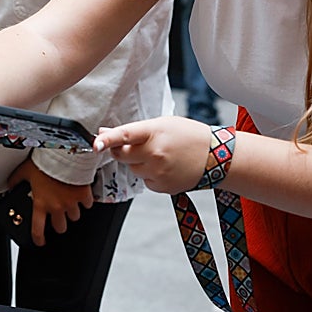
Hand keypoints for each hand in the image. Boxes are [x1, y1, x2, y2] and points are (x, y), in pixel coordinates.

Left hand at [8, 159, 91, 246]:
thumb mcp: (25, 171)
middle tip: (57, 216)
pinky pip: (87, 205)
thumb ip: (16, 180)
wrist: (64, 155)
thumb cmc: (45, 163)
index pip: (37, 230)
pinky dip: (84, 201)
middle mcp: (57, 207)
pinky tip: (80, 195)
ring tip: (68, 202)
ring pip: (74, 217)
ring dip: (71, 211)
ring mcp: (71, 203)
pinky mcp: (83, 196)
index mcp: (41, 204)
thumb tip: (10, 184)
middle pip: (60, 227)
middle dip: (59, 223)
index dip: (38, 239)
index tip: (40, 241)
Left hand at [93, 116, 213, 193]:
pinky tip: (167, 167)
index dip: (108, 140)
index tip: (95, 144)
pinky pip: (145, 181)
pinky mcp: (162, 187)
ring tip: (161, 155)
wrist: (216, 157)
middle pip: (122, 155)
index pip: (125, 135)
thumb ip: (132, 130)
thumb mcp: (162, 124)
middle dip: (121, 150)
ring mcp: (158, 172)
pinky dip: (150, 175)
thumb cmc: (188, 135)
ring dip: (139, 162)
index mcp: (154, 132)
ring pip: (132, 169)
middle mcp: (155, 153)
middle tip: (137, 144)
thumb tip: (103, 133)